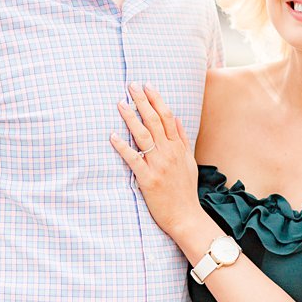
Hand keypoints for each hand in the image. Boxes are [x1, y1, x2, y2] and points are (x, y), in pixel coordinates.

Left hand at [110, 83, 200, 236]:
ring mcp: (159, 165)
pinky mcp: (148, 179)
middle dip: (142, 101)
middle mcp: (169, 153)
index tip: (147, 85)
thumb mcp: (189, 161)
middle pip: (155, 121)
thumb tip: (177, 119)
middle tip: (131, 86)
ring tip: (120, 103)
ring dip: (131, 118)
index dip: (157, 100)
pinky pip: (133, 159)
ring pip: (143, 136)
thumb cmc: (184, 190)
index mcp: (178, 148)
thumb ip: (183, 139)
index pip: (168, 117)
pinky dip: (122, 146)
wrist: (186, 216)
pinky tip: (112, 135)